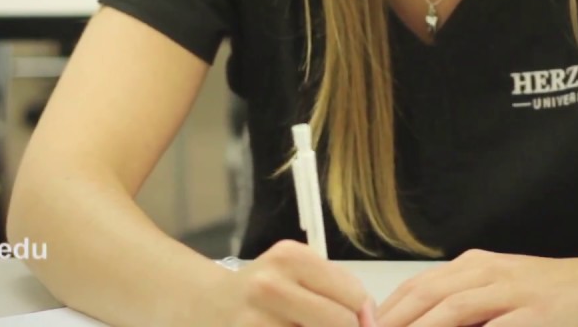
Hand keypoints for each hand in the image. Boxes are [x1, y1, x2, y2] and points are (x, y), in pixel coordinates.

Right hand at [216, 239, 377, 326]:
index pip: (353, 295)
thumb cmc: (264, 289)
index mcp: (290, 258)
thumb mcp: (298, 271)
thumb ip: (338, 288)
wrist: (207, 303)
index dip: (363, 315)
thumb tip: (370, 320)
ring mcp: (254, 321)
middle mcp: (270, 286)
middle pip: (340, 323)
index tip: (357, 322)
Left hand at [376, 249, 577, 326]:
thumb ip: (461, 306)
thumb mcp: (499, 290)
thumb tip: (415, 321)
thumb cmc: (548, 294)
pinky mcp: (536, 315)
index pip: (416, 287)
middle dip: (393, 322)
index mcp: (474, 266)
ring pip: (453, 309)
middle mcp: (488, 272)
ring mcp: (513, 292)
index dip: (385, 312)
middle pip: (427, 297)